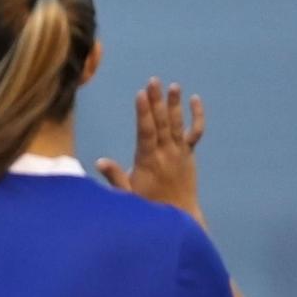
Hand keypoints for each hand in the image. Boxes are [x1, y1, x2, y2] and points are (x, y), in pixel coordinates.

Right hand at [96, 78, 205, 222]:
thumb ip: (115, 178)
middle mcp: (167, 153)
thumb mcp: (128, 195)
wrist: (180, 215)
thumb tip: (100, 162)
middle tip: (153, 82)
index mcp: (149, 161)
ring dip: (174, 104)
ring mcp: (180, 153)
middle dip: (156, 101)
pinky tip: (194, 101)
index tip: (140, 95)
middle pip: (161, 123)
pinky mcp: (189, 154)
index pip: (146, 132)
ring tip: (173, 86)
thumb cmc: (149, 206)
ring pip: (177, 124)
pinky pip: (195, 133)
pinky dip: (196, 116)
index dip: (143, 112)